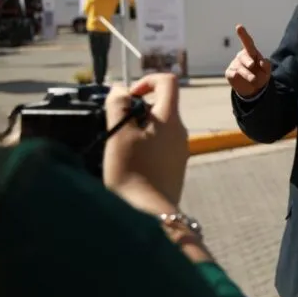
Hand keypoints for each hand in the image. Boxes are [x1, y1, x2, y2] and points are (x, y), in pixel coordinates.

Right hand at [103, 73, 188, 211]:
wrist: (150, 215)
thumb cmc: (132, 172)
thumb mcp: (118, 134)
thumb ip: (118, 105)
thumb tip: (120, 89)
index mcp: (170, 119)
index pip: (168, 82)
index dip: (147, 81)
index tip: (129, 98)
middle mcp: (180, 131)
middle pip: (161, 106)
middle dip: (137, 110)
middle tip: (117, 128)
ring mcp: (180, 150)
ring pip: (159, 128)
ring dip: (139, 130)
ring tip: (120, 149)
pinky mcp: (176, 167)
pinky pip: (161, 146)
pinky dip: (145, 147)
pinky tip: (130, 165)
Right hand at [225, 24, 270, 97]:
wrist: (253, 89)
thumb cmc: (261, 75)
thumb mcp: (267, 71)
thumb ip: (267, 65)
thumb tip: (263, 61)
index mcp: (251, 52)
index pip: (247, 42)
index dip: (243, 34)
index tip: (238, 26)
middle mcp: (242, 56)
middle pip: (244, 57)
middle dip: (249, 61)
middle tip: (252, 65)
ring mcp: (234, 64)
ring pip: (240, 68)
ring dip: (247, 74)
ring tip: (253, 79)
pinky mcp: (229, 72)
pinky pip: (233, 74)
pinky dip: (238, 78)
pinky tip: (240, 78)